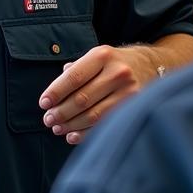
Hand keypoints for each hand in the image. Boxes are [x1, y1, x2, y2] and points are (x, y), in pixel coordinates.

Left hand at [38, 44, 160, 145]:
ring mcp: (129, 91)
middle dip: (61, 112)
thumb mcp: (95, 58)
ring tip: (57, 128)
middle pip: (82, 99)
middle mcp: (117, 72)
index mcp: (102, 56)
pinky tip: (73, 136)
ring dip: (71, 125)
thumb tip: (53, 95)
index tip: (43, 103)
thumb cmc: (113, 63)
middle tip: (48, 119)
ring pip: (93, 115)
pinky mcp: (135, 107)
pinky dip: (86, 134)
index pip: (74, 77)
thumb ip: (75, 71)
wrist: (149, 65)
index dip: (56, 92)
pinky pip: (105, 125)